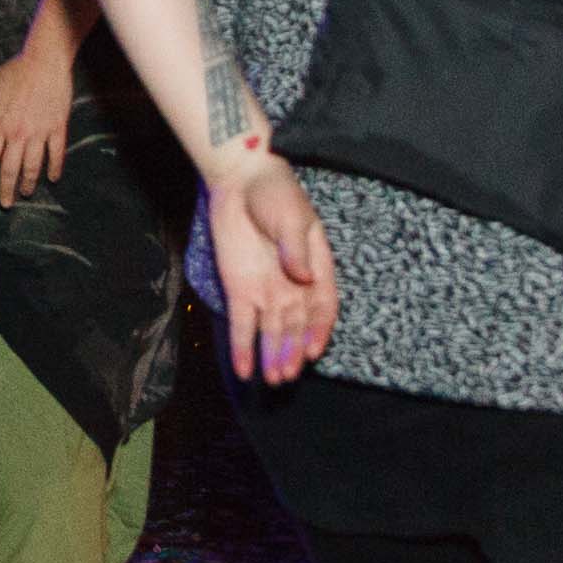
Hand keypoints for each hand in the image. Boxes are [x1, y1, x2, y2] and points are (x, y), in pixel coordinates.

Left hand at [0, 45, 76, 199]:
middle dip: (6, 188)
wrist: (45, 61)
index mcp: (0, 124)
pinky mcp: (58, 128)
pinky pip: (56, 154)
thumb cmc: (16, 71)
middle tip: (5, 203)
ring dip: (29, 183)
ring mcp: (40, 132)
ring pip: (33, 166)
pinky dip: (54, 168)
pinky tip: (53, 178)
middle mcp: (18, 133)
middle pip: (10, 168)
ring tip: (26, 193)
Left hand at [206, 157, 338, 382]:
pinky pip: (242, 324)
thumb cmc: (275, 193)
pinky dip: (242, 348)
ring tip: (274, 380)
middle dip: (292, 352)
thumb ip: (295, 246)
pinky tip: (244, 370)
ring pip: (271, 331)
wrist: (240, 181)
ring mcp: (265, 290)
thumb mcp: (293, 215)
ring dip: (272, 356)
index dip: (320, 330)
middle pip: (296, 326)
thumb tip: (303, 277)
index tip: (314, 350)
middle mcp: (293, 286)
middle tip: (286, 376)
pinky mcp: (239, 291)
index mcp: (316, 268)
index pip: (323, 307)